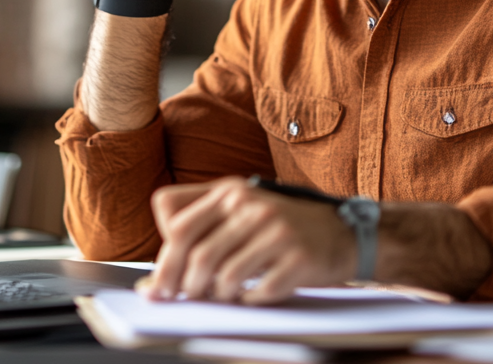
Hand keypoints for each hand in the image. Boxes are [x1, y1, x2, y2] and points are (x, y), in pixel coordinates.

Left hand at [142, 177, 354, 304]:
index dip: (164, 260)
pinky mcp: (299, 258)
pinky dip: (249, 301)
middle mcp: (252, 206)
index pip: (178, 224)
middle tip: (184, 299)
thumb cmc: (279, 226)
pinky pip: (259, 292)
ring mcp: (278, 231)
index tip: (161, 284)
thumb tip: (150, 285)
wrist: (342, 231)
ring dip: (218, 295)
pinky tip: (253, 295)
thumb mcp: (239, 209)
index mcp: (230, 191)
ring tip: (223, 296)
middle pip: (197, 253)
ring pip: (225, 276)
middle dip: (183, 284)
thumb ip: (196, 231)